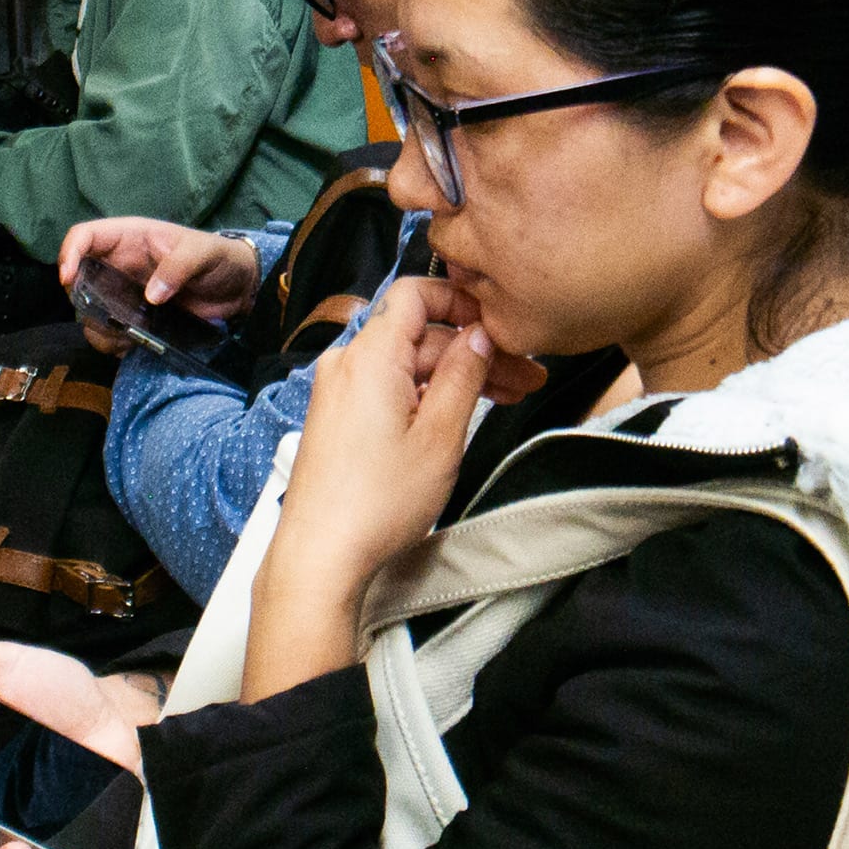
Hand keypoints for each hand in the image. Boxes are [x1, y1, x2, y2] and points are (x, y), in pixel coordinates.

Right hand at [54, 218, 260, 352]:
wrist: (238, 289)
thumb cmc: (219, 258)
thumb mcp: (203, 253)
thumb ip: (179, 268)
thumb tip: (151, 297)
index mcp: (129, 238)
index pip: (84, 236)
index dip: (69, 254)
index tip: (68, 278)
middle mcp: (119, 264)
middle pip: (78, 280)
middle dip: (83, 301)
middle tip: (106, 317)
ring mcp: (124, 293)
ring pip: (89, 311)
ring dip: (98, 327)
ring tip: (124, 336)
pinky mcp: (134, 318)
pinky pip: (109, 333)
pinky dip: (113, 343)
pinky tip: (132, 346)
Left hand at [243, 279, 540, 701]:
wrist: (319, 555)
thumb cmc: (378, 500)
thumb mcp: (439, 436)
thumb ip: (463, 376)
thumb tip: (480, 335)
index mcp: (371, 354)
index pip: (417, 293)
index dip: (462, 300)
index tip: (502, 323)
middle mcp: (348, 362)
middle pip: (420, 336)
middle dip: (475, 352)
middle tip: (528, 378)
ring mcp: (338, 390)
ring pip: (408, 365)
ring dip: (456, 376)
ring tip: (509, 398)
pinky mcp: (337, 417)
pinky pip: (388, 387)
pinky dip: (426, 394)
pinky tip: (461, 412)